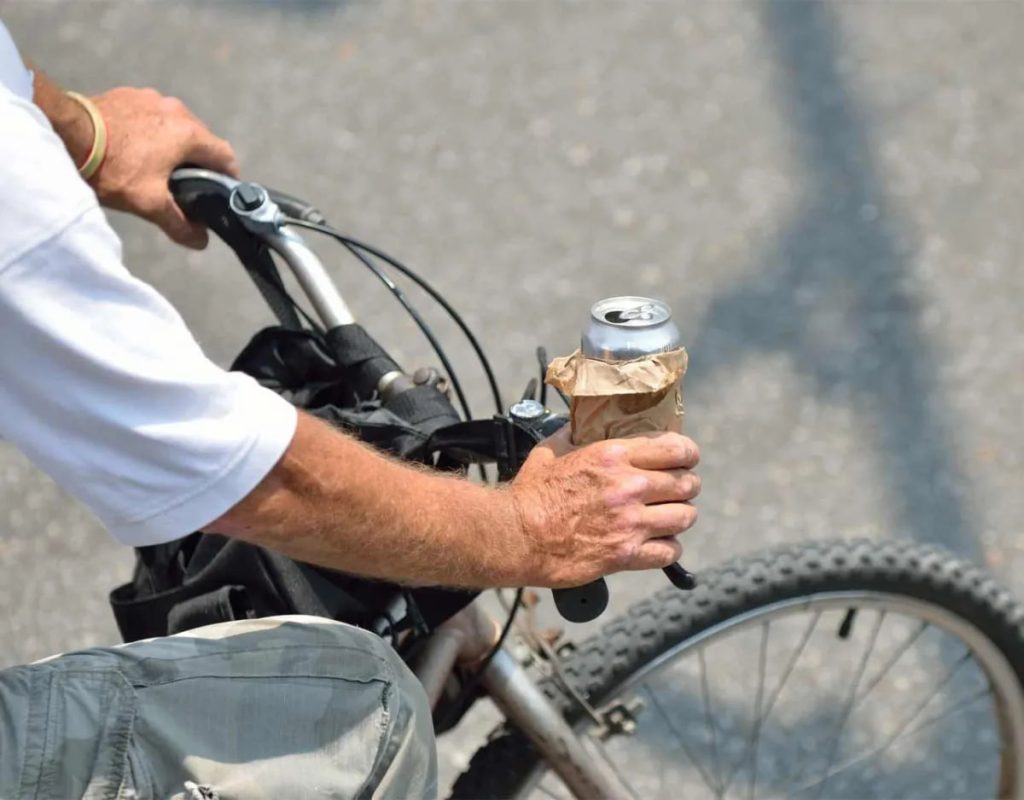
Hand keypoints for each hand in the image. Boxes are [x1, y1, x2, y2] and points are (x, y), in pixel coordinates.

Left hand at [89, 87, 239, 248]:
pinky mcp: (129, 94)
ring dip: (174, 144)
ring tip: (156, 166)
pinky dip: (151, 131)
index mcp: (189, 134)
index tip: (219, 192)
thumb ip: (180, 224)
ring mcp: (151, 98)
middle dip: (198, 162)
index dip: (227, 178)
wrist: (65, 134)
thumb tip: (200, 241)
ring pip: (176, 125)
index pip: (226, 156)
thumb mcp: (150, 204)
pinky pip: (151, 115)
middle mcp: (176, 110)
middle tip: (185, 185)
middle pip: (201, 139)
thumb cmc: (113, 168)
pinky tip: (134, 147)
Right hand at [509, 429, 700, 587]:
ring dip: (681, 516)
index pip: (675, 448)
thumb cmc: (530, 494)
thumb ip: (573, 435)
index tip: (686, 459)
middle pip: (686, 483)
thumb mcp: (552, 451)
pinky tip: (659, 544)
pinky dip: (669, 548)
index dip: (688, 454)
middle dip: (687, 486)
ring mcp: (630, 522)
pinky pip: (670, 552)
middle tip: (678, 490)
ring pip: (685, 517)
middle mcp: (628, 486)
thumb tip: (580, 423)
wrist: (516, 536)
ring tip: (671, 517)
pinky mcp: (626, 554)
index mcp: (613, 456)